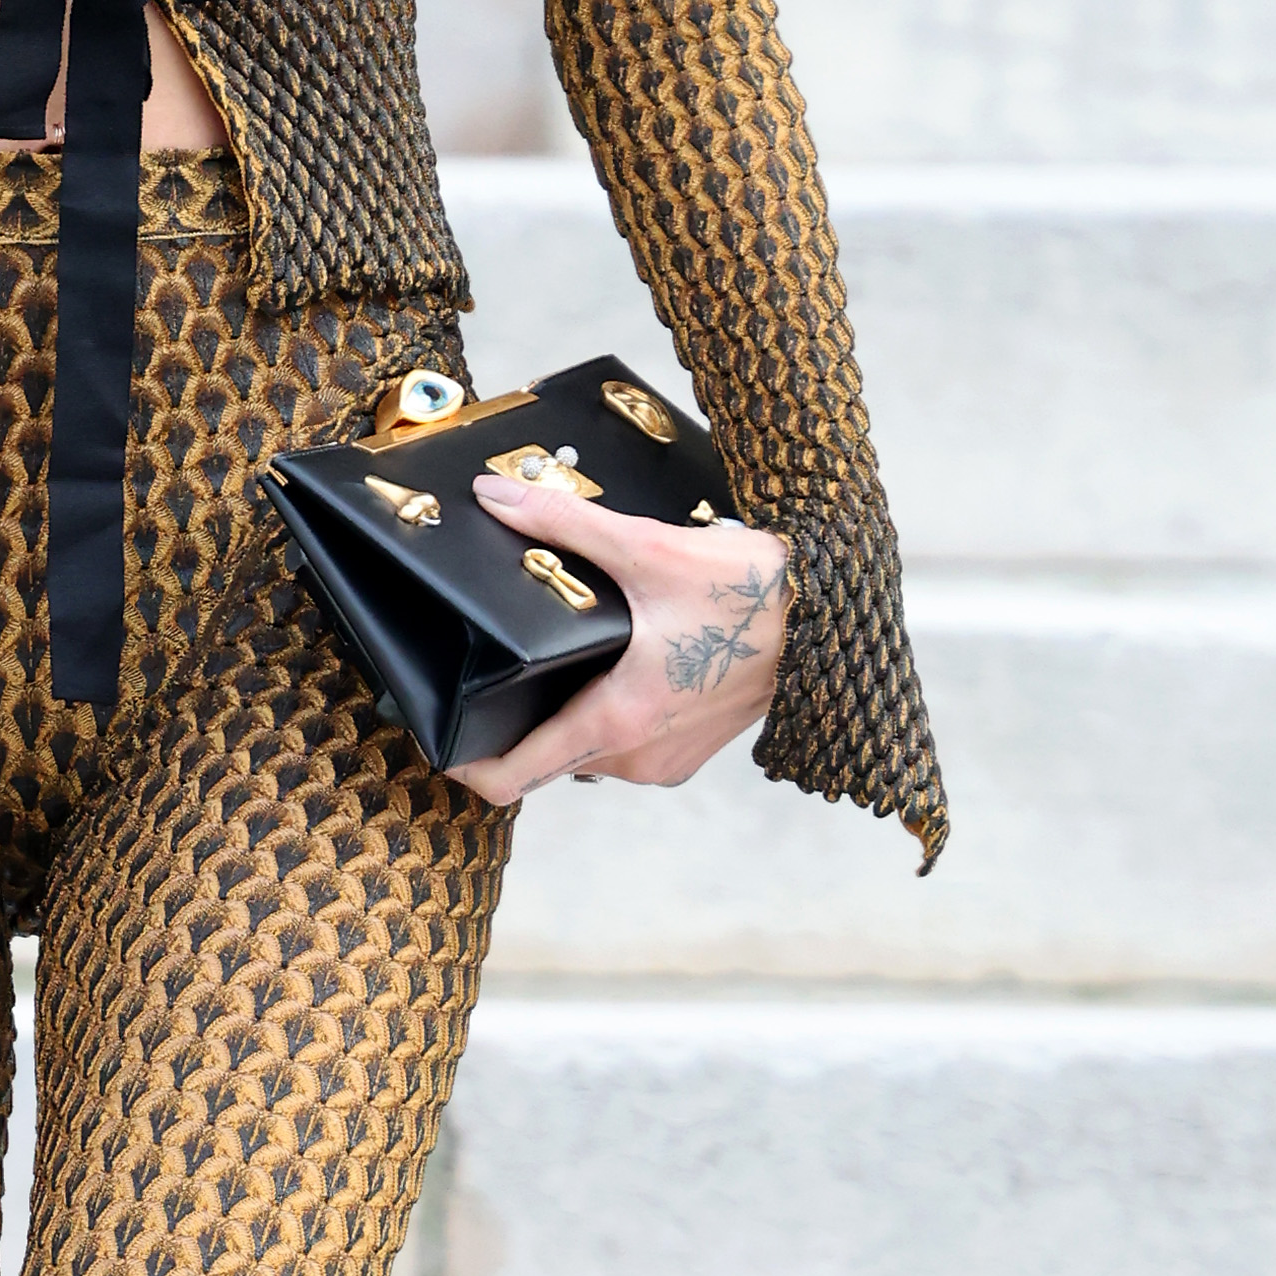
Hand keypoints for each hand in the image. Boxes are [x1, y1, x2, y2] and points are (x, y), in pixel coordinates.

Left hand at [445, 461, 790, 809]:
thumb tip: (493, 497)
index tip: (439, 731)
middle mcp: (638, 757)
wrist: (836, 613)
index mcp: (618, 722)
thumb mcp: (649, 547)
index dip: (465, 761)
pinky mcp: (691, 749)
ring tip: (546, 660)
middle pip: (544, 761)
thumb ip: (563, 523)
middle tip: (483, 670)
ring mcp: (668, 759)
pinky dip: (604, 715)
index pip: (514, 778)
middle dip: (511, 722)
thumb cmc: (754, 590)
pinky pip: (623, 745)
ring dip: (563, 715)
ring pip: (585, 753)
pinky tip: (605, 665)